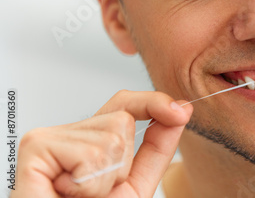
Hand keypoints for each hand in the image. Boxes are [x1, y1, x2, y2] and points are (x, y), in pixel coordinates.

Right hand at [13, 90, 192, 197]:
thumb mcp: (135, 184)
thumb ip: (157, 147)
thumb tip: (180, 109)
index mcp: (92, 141)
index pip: (125, 105)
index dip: (152, 103)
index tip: (179, 111)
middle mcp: (70, 134)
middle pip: (123, 119)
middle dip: (122, 165)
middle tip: (94, 191)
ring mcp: (49, 137)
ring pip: (110, 138)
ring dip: (103, 180)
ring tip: (79, 195)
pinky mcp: (36, 146)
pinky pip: (89, 153)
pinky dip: (86, 185)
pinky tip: (65, 193)